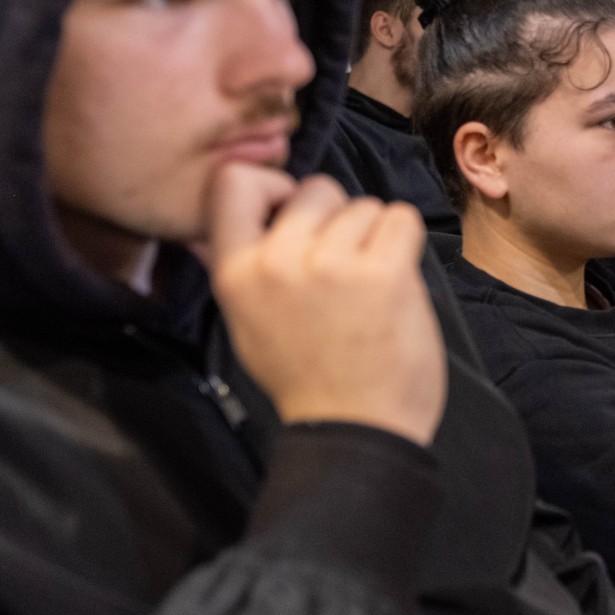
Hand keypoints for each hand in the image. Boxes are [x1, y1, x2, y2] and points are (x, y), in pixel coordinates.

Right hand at [207, 165, 446, 445]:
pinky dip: (406, 242)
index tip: (291, 210)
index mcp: (236, 274)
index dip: (271, 184)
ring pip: (365, 206)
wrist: (356, 430)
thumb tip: (207, 227)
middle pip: (318, 189)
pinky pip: (401, 220)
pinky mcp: (383, 273)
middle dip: (339, 218)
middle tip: (345, 267)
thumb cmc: (308, 379)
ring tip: (369, 287)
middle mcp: (277, 263)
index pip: (232, 184)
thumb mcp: (248, 325)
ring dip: (376, 237)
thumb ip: (240, 269)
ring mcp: (330, 265)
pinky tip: (396, 280)